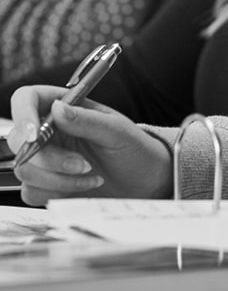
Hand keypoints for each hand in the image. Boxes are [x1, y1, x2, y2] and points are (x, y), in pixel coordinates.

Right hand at [9, 85, 172, 205]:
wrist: (143, 180)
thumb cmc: (133, 148)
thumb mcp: (116, 130)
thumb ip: (87, 120)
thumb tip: (57, 108)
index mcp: (66, 107)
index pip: (27, 99)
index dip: (23, 113)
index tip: (35, 134)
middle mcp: (51, 131)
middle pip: (21, 140)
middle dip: (50, 158)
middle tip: (83, 163)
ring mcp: (46, 159)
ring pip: (25, 169)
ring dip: (58, 177)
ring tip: (90, 173)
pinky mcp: (46, 184)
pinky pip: (32, 191)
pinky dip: (58, 191)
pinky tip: (84, 185)